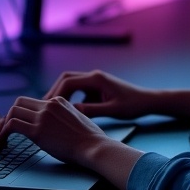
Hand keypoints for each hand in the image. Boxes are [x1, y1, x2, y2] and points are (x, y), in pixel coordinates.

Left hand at [0, 94, 109, 168]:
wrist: (95, 147)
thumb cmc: (91, 140)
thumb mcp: (78, 120)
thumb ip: (63, 118)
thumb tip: (53, 127)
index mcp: (58, 101)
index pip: (32, 102)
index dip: (21, 114)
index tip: (16, 126)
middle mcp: (49, 105)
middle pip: (19, 103)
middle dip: (8, 116)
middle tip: (3, 132)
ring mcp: (43, 116)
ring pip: (12, 112)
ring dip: (1, 127)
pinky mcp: (38, 131)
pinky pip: (11, 126)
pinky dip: (1, 135)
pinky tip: (1, 146)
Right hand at [40, 70, 158, 119]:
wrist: (147, 101)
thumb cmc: (133, 105)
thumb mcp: (113, 110)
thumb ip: (93, 110)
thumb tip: (72, 111)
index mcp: (96, 79)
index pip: (68, 82)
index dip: (56, 93)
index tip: (47, 106)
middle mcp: (94, 77)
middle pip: (66, 79)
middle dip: (54, 91)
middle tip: (43, 106)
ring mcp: (94, 82)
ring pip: (71, 84)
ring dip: (60, 94)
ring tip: (50, 109)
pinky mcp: (96, 88)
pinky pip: (78, 90)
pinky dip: (70, 98)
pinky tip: (65, 112)